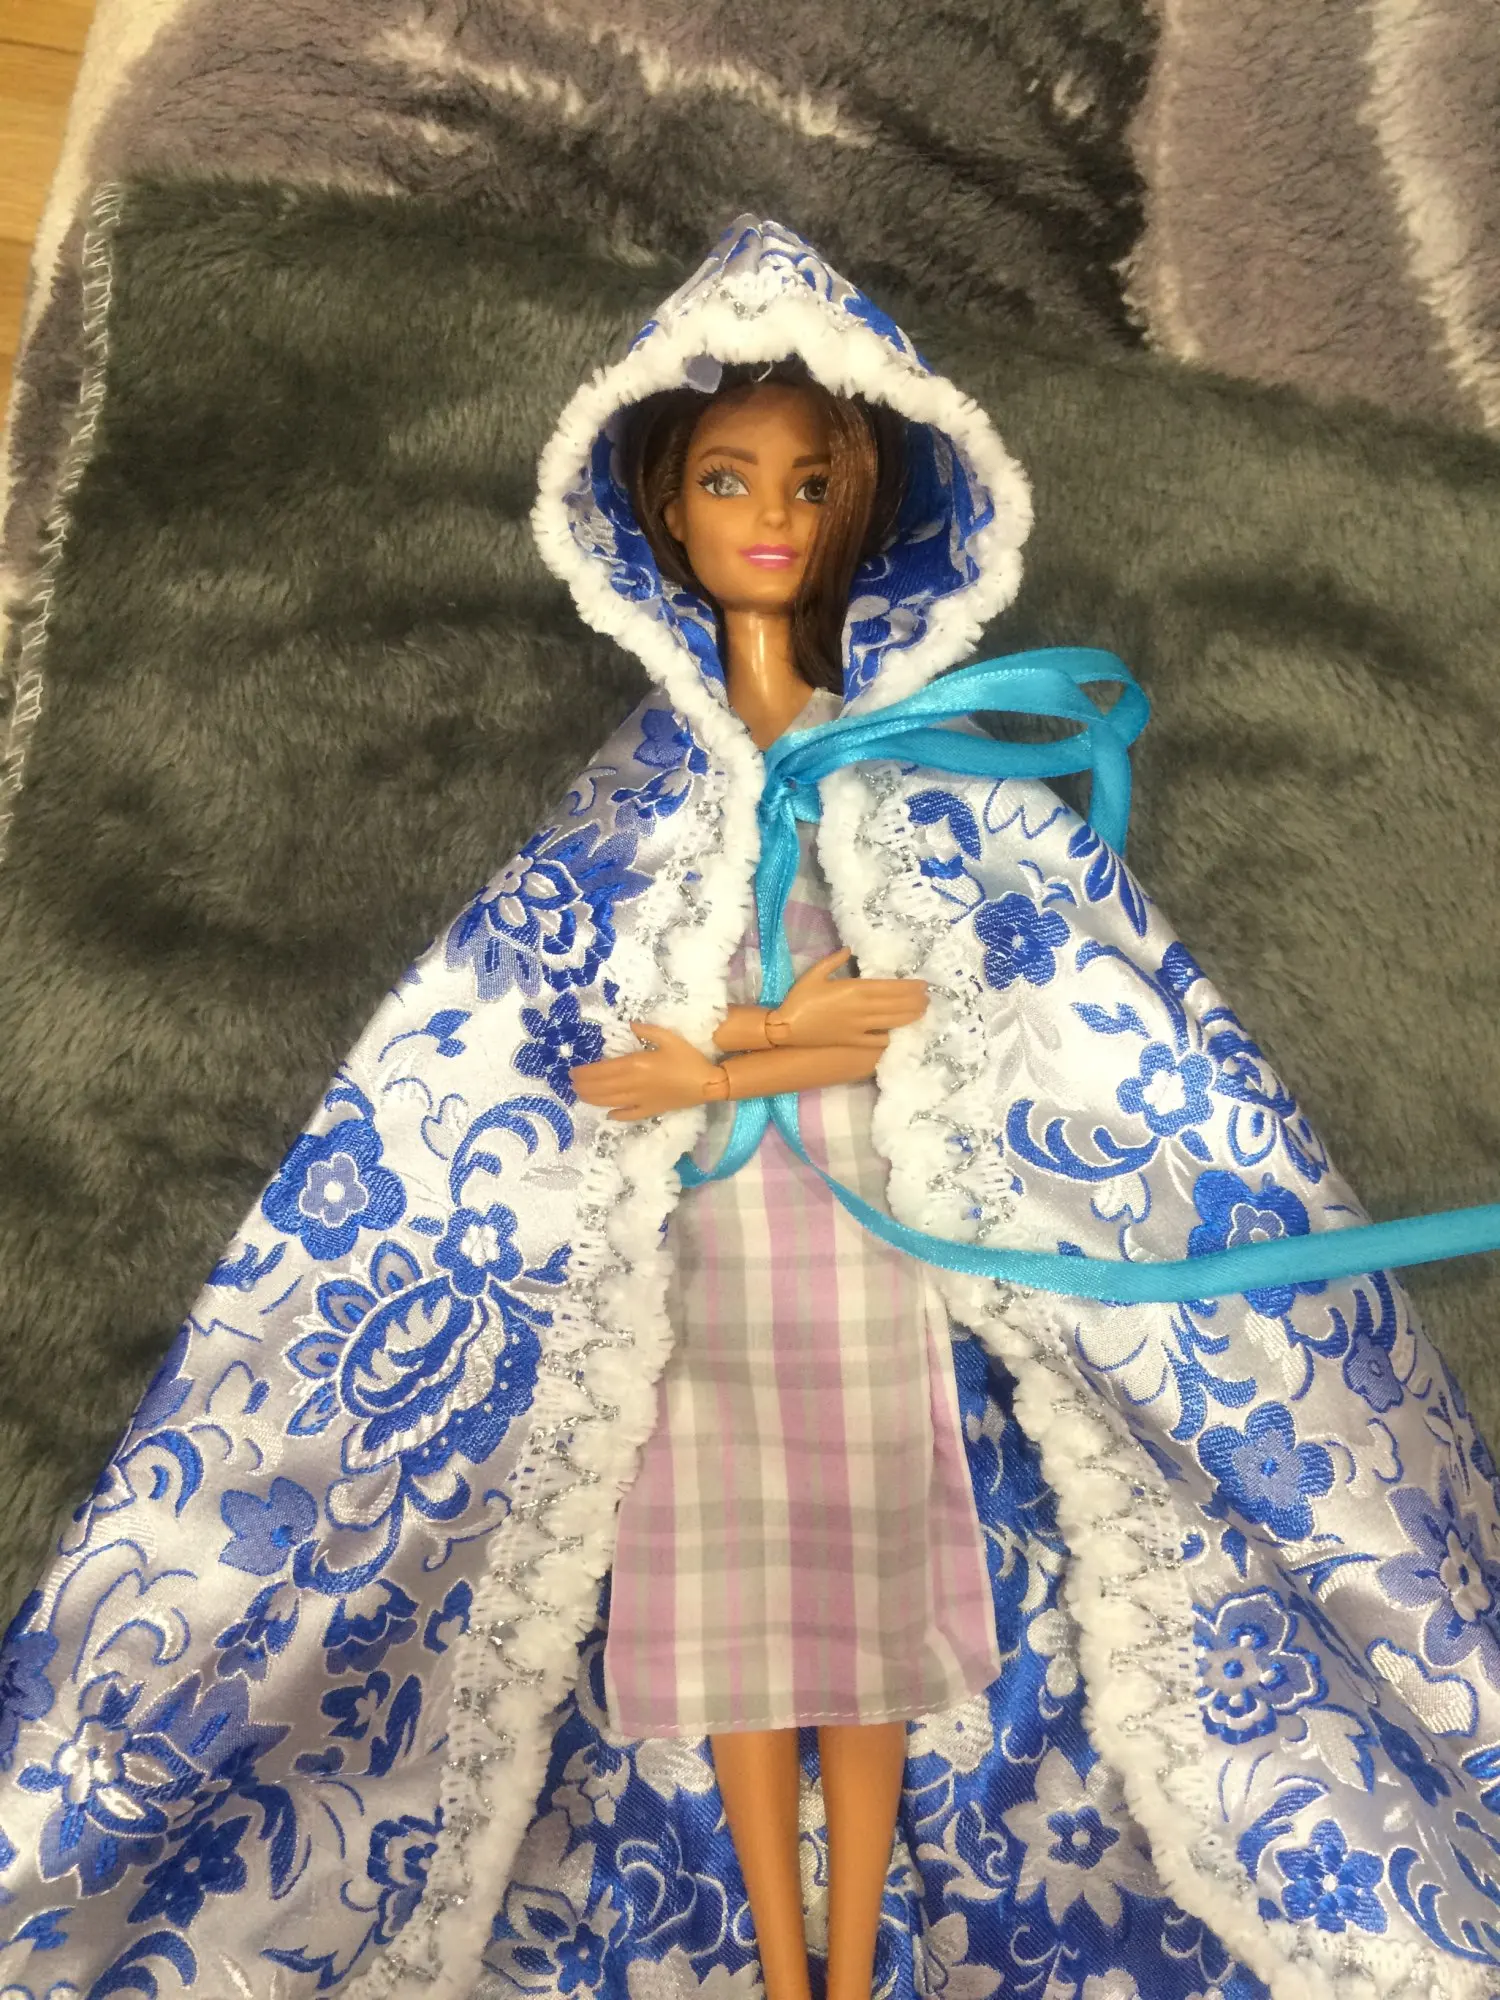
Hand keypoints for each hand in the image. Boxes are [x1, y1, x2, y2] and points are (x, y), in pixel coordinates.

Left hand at [570, 1024, 724, 1121]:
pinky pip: (628, 1115)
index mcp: (635, 1064)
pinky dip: (616, 1115)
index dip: (584, 1073)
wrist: (707, 1083)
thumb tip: (629, 1024)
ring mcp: (640, 1100)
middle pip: (601, 1088)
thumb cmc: (688, 1059)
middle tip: (571, 1083)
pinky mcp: (650, 1110)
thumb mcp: (669, 1038)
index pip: (601, 1071)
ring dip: (592, 1099)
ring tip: (581, 1095)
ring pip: (609, 1102)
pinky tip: (608, 1114)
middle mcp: (633, 1084)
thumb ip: (647, 1030)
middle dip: (583, 1086)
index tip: (573, 1071)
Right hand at [767, 949, 927, 1049]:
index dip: (909, 987)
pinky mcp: (853, 1040)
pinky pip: (876, 1040)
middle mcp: (862, 1009)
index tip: (922, 984)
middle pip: (896, 1004)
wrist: (787, 1028)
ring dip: (909, 1016)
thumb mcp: (815, 974)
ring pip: (892, 1021)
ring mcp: (860, 1027)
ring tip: (922, 1011)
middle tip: (928, 998)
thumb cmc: (799, 998)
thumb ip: (834, 961)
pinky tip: (897, 1033)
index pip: (890, 988)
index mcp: (855, 990)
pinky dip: (889, 1036)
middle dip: (914, 1001)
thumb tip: (849, 949)